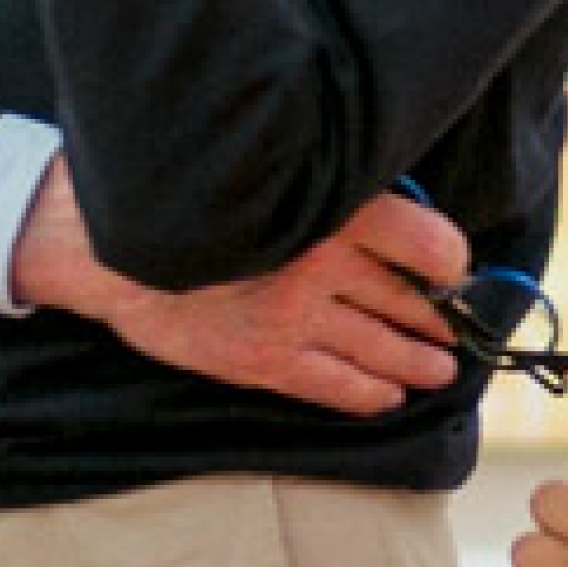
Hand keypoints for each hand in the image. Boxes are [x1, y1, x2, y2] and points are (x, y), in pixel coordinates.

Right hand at [12, 163, 472, 420]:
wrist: (108, 242)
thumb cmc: (189, 195)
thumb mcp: (263, 171)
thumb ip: (320, 186)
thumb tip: (380, 202)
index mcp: (326, 208)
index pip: (424, 239)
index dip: (452, 256)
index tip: (456, 265)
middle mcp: (320, 264)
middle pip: (407, 299)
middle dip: (439, 318)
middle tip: (459, 327)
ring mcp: (293, 317)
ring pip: (380, 349)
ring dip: (419, 361)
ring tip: (441, 369)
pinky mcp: (263, 358)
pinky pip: (335, 387)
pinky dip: (371, 395)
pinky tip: (390, 396)